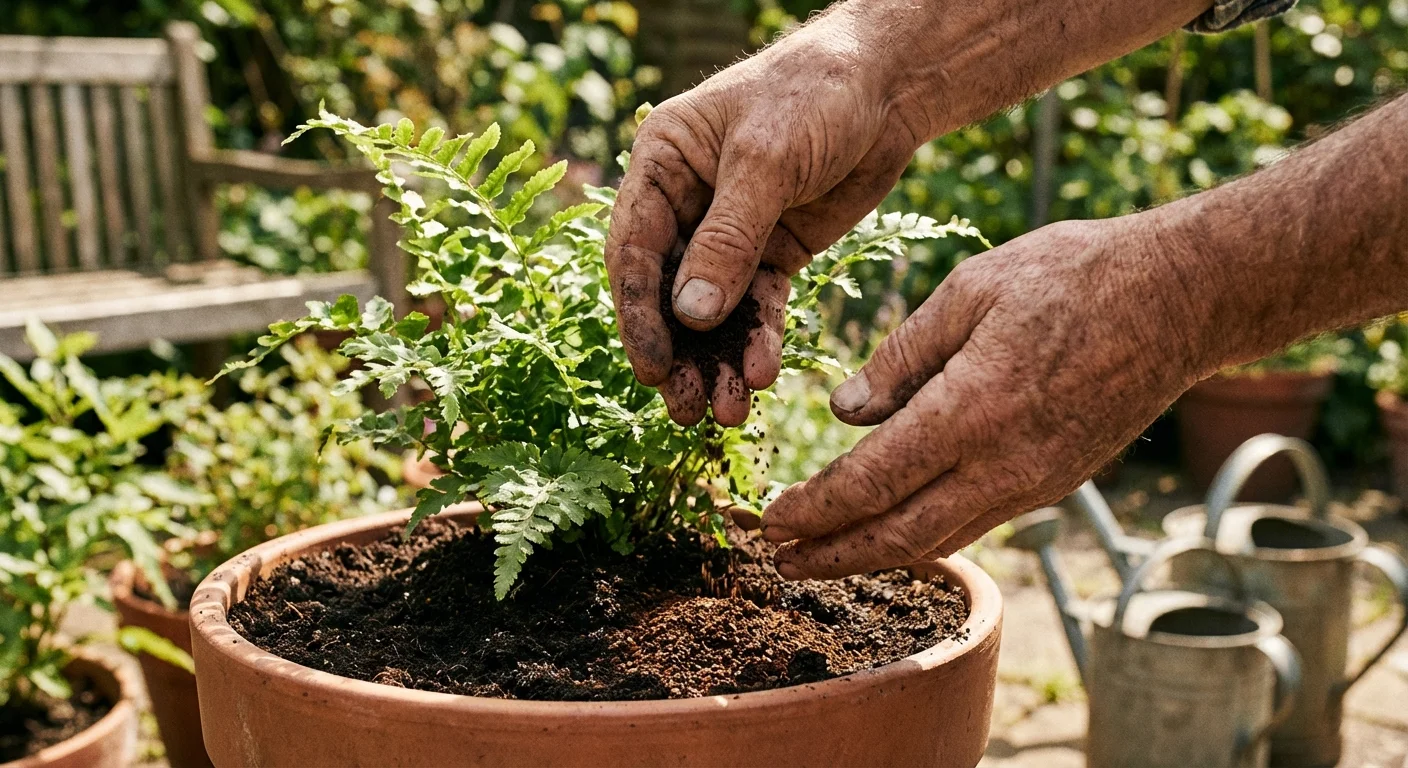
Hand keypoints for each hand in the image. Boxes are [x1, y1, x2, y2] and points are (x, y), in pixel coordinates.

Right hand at [604, 3, 934, 426]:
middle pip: (669, 292)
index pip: (634, 250)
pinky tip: (763, 374)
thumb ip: (729, 239)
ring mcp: (729, 231)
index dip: (641, 315)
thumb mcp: (767, 161)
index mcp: (661, 164)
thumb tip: (691, 315)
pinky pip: (758, 306)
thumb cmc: (815, 93)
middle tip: (688, 409)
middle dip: (680, 354)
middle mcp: (685, 202)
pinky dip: (759, 341)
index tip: (654, 370)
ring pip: (712, 310)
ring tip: (729, 412)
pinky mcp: (773, 251)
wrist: (890, 85)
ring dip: (718, 360)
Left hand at [761, 213, 1215, 577]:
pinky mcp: (1057, 481)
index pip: (869, 482)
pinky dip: (924, 534)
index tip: (769, 521)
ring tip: (821, 557)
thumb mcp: (970, 291)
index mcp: (970, 412)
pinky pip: (976, 521)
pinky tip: (894, 526)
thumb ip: (900, 357)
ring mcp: (1035, 481)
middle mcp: (1003, 465)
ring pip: (939, 539)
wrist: (1181, 297)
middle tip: (776, 563)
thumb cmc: (1072, 275)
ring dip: (873, 555)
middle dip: (830, 556)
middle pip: (898, 536)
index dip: (814, 511)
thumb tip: (844, 413)